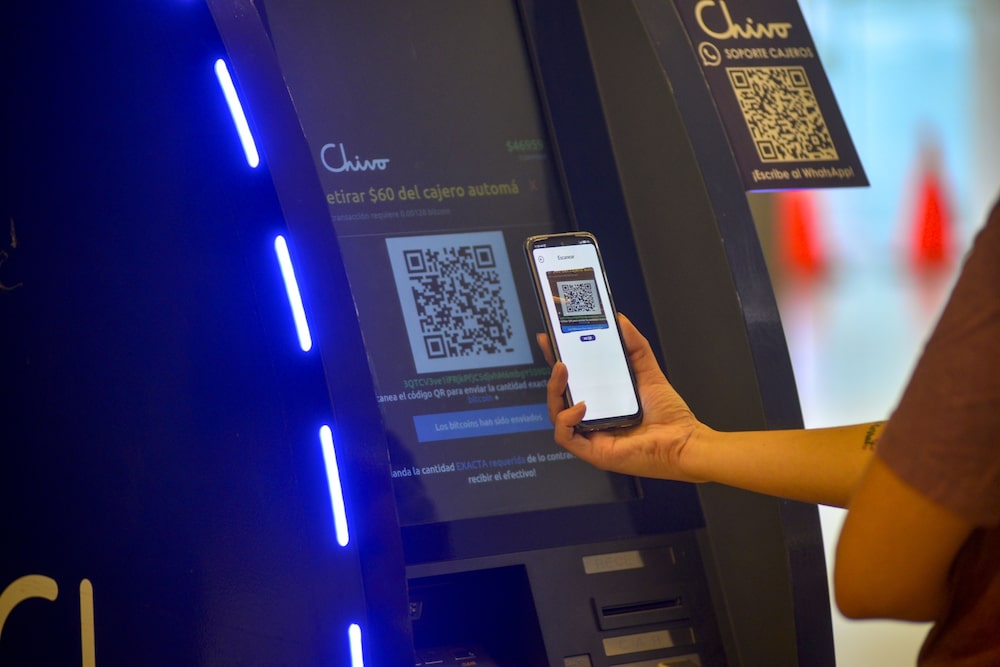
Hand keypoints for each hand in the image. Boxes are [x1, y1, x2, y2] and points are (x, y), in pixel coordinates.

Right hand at [538, 314, 704, 481]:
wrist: (684, 441)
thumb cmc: (668, 415)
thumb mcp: (648, 372)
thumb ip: (634, 346)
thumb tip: (620, 321)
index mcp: (600, 401)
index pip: (571, 380)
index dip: (558, 360)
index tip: (551, 339)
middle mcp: (592, 418)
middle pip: (559, 396)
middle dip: (552, 372)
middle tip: (555, 351)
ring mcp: (590, 435)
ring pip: (556, 414)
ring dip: (554, 391)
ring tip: (563, 371)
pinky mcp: (592, 452)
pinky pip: (565, 436)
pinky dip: (566, 419)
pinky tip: (581, 406)